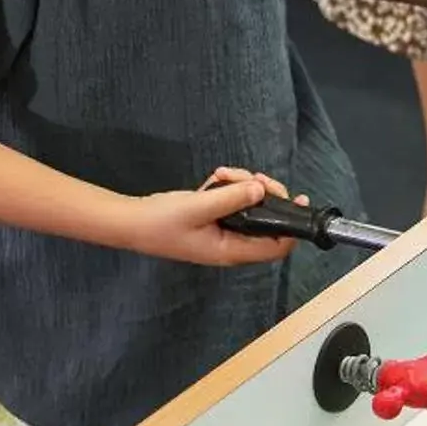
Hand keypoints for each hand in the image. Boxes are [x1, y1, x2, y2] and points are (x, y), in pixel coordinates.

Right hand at [123, 168, 302, 266]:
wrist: (129, 221)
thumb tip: (262, 190)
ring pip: (252, 206)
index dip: (292, 226)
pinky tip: (215, 177)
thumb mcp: (198, 207)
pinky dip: (229, 186)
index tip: (297, 200)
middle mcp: (232, 244)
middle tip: (254, 177)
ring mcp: (224, 231)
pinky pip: (235, 201)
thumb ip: (232, 199)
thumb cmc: (160, 221)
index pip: (277, 247)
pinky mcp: (215, 219)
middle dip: (266, 194)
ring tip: (224, 174)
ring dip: (244, 185)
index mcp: (232, 251)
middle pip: (268, 221)